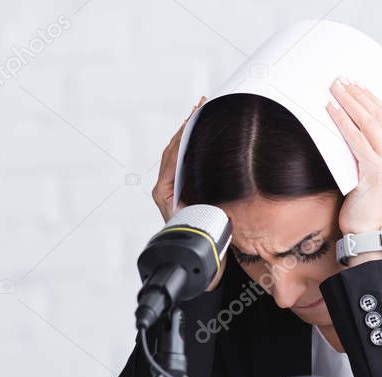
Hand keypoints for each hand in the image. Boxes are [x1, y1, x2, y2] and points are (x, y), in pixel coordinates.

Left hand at [149, 96, 225, 291]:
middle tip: (202, 104)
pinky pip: (184, 162)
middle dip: (189, 125)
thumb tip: (216, 189)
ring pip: (179, 153)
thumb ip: (206, 208)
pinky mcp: (180, 190)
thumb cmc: (201, 248)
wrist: (199, 267)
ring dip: (191, 133)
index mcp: (164, 192)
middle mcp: (165, 188)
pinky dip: (193, 145)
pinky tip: (204, 133)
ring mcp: (172, 188)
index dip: (185, 131)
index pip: (173, 153)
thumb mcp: (205, 225)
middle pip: (175, 148)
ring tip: (204, 111)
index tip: (198, 113)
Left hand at [325, 76, 381, 235]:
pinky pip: (357, 140)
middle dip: (360, 95)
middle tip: (343, 80)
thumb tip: (357, 123)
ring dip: (350, 102)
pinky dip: (343, 121)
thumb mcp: (378, 174)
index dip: (374, 99)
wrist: (367, 233)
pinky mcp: (376, 172)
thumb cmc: (368, 205)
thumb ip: (376, 152)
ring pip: (370, 124)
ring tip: (336, 88)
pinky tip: (331, 109)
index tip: (358, 85)